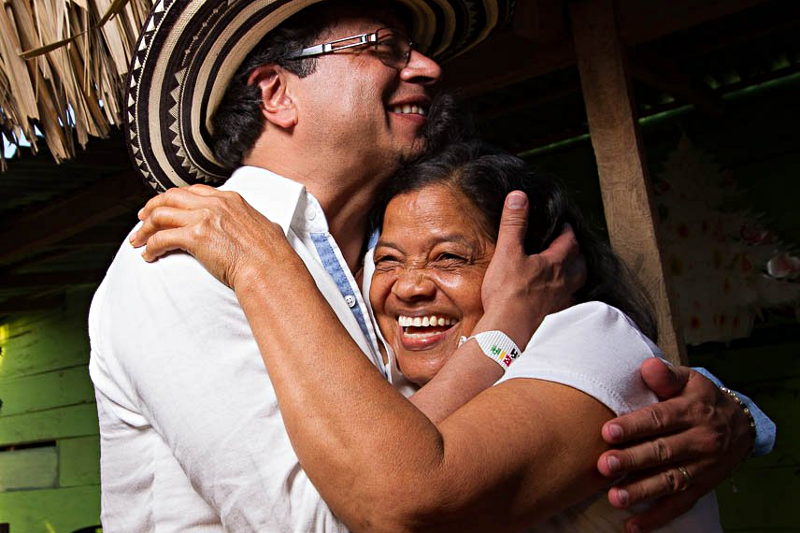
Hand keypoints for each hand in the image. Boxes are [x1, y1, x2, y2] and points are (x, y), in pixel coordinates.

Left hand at [130, 184, 296, 288]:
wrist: (270, 268)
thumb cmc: (272, 255)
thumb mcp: (265, 227)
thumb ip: (254, 223)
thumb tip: (263, 227)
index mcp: (230, 199)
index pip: (193, 191)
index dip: (174, 199)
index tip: (165, 208)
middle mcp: (215, 203)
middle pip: (171, 197)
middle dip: (152, 207)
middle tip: (142, 219)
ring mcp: (204, 218)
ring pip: (161, 215)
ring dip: (145, 228)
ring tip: (138, 241)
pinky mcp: (196, 236)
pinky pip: (162, 238)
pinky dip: (151, 246)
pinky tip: (149, 255)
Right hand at [477, 191, 585, 346]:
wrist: (510, 333)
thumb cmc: (509, 294)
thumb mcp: (508, 253)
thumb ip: (514, 224)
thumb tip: (519, 196)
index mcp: (557, 263)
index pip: (570, 239)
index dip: (566, 230)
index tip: (561, 225)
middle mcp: (567, 282)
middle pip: (580, 262)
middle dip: (575, 252)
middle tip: (566, 246)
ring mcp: (565, 302)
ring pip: (577, 284)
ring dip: (574, 274)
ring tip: (565, 271)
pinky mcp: (559, 319)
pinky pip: (569, 303)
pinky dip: (565, 297)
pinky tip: (555, 299)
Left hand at [597, 358, 753, 531]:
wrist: (741, 424)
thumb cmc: (701, 398)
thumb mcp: (690, 380)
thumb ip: (666, 375)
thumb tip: (648, 366)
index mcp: (691, 412)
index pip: (660, 419)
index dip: (634, 425)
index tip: (608, 431)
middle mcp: (698, 441)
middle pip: (662, 452)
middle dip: (632, 459)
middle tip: (604, 465)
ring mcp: (701, 468)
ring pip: (669, 481)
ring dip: (642, 491)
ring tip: (615, 497)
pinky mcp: (700, 488)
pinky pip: (679, 505)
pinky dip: (656, 518)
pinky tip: (632, 526)